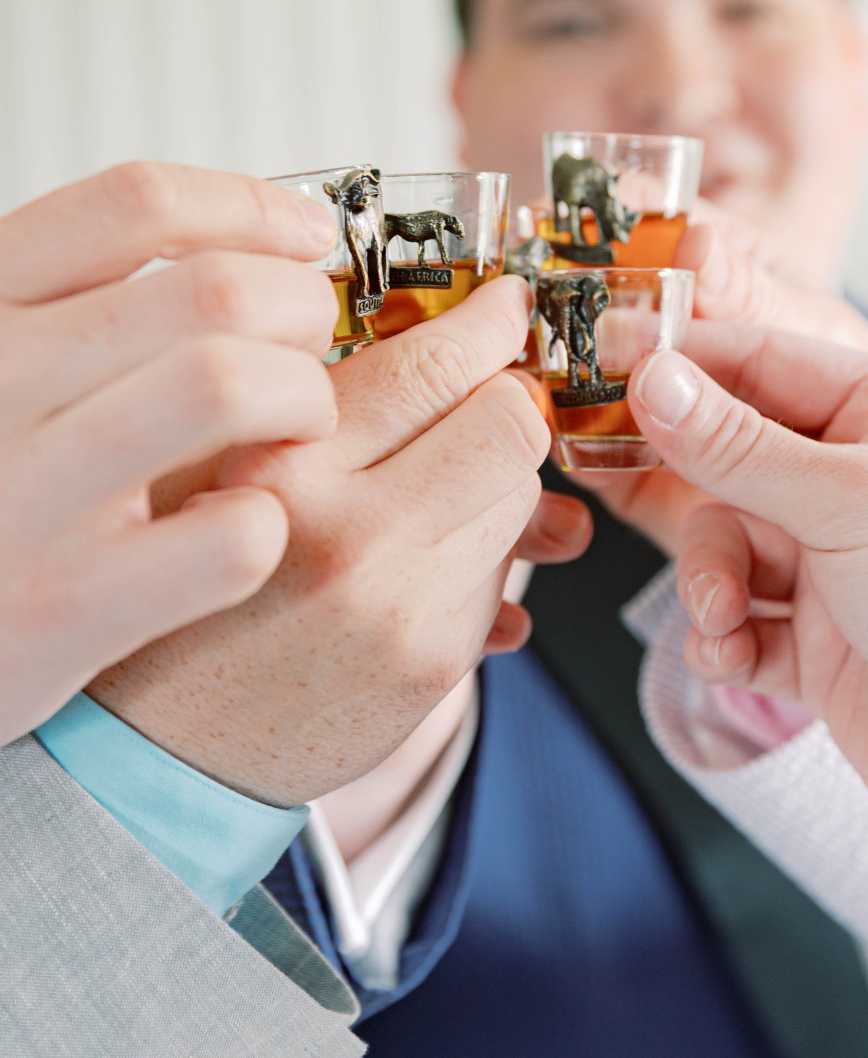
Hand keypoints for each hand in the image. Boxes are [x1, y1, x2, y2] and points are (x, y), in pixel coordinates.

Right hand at [0, 162, 339, 743]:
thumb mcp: (4, 375)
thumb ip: (86, 315)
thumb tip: (260, 252)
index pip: (136, 205)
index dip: (250, 208)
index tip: (310, 233)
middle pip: (214, 291)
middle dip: (305, 308)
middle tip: (318, 344)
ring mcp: (29, 497)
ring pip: (233, 387)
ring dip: (303, 400)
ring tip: (302, 427)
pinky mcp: (68, 606)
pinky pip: (233, 535)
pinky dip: (269, 523)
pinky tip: (256, 528)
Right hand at [89, 277, 591, 805]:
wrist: (156, 750)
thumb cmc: (179, 592)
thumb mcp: (206, 464)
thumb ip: (304, 392)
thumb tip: (433, 333)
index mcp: (280, 463)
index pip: (433, 366)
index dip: (489, 324)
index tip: (502, 307)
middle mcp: (349, 534)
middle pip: (509, 427)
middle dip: (511, 402)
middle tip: (489, 392)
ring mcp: (402, 607)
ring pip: (521, 498)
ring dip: (496, 481)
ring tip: (433, 490)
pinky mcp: (435, 663)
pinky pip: (505, 575)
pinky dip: (482, 554)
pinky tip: (424, 560)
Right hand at [626, 325, 867, 855]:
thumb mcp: (851, 499)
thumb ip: (737, 445)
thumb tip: (651, 377)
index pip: (764, 362)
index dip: (683, 366)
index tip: (601, 369)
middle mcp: (864, 480)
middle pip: (732, 458)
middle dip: (694, 494)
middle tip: (620, 486)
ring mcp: (841, 564)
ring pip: (726, 546)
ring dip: (709, 581)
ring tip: (725, 617)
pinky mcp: (821, 642)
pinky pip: (739, 623)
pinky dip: (724, 639)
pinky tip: (735, 657)